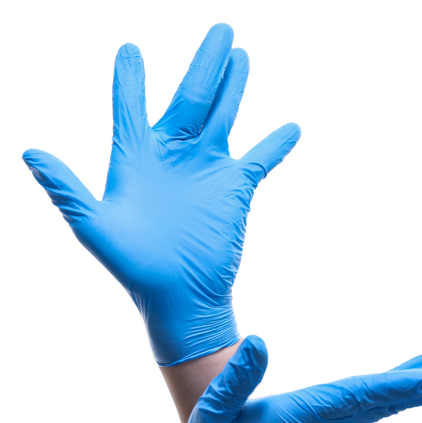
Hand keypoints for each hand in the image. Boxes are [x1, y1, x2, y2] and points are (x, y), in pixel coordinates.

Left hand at [20, 23, 301, 365]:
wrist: (179, 297)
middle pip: (189, 99)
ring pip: (223, 116)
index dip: (129, 79)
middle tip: (220, 29)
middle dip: (204, 63)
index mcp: (135, 159)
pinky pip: (260, 159)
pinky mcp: (234, 188)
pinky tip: (293, 128)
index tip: (130, 50)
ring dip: (233, 85)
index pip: (130, 108)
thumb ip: (66, 189)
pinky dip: (276, 144)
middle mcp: (172, 157)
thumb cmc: (134, 266)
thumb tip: (30, 152)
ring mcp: (206, 170)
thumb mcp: (95, 227)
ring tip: (241, 54)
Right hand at [180, 336, 421, 422]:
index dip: (392, 389)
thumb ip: (234, 382)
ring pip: (378, 404)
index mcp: (300, 421)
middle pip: (380, 404)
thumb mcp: (211, 420)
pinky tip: (410, 380)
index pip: (354, 400)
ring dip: (413, 386)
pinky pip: (367, 406)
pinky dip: (390, 391)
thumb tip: (259, 340)